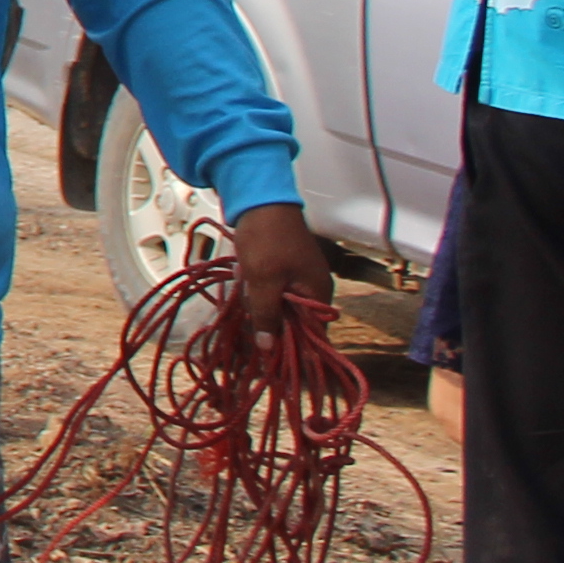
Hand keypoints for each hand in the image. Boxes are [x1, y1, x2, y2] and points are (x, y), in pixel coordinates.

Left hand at [227, 201, 330, 344]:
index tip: (277, 363)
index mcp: (318, 293)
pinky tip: (246, 292)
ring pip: (283, 308)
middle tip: (254, 337)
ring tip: (249, 310)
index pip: (315, 335)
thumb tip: (268, 348)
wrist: (259, 199)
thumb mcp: (263, 280)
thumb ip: (267, 314)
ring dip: (265, 312)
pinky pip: (275, 293)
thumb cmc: (266, 237)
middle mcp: (314, 288)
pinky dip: (261, 296)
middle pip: (298, 323)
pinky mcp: (284, 269)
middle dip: (275, 329)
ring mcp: (299, 278)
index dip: (297, 351)